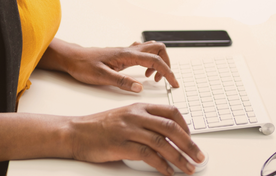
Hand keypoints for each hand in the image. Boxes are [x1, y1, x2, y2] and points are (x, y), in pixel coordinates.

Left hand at [50, 40, 179, 91]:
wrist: (72, 58)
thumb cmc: (83, 66)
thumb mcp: (101, 77)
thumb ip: (121, 82)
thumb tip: (139, 87)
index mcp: (126, 55)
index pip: (155, 61)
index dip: (167, 72)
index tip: (173, 83)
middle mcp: (129, 50)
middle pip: (158, 49)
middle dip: (167, 63)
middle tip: (164, 79)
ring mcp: (127, 51)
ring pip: (152, 49)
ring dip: (158, 62)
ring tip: (152, 78)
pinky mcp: (123, 54)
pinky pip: (143, 53)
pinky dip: (150, 61)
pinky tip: (142, 73)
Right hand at [69, 103, 203, 175]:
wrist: (76, 132)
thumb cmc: (100, 127)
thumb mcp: (125, 117)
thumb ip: (145, 122)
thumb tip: (167, 136)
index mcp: (140, 107)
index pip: (171, 112)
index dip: (186, 126)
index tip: (192, 140)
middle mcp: (136, 116)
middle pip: (171, 127)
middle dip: (189, 144)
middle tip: (199, 156)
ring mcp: (129, 129)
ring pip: (162, 142)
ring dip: (179, 157)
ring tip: (188, 168)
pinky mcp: (121, 144)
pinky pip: (147, 155)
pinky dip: (161, 164)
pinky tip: (168, 172)